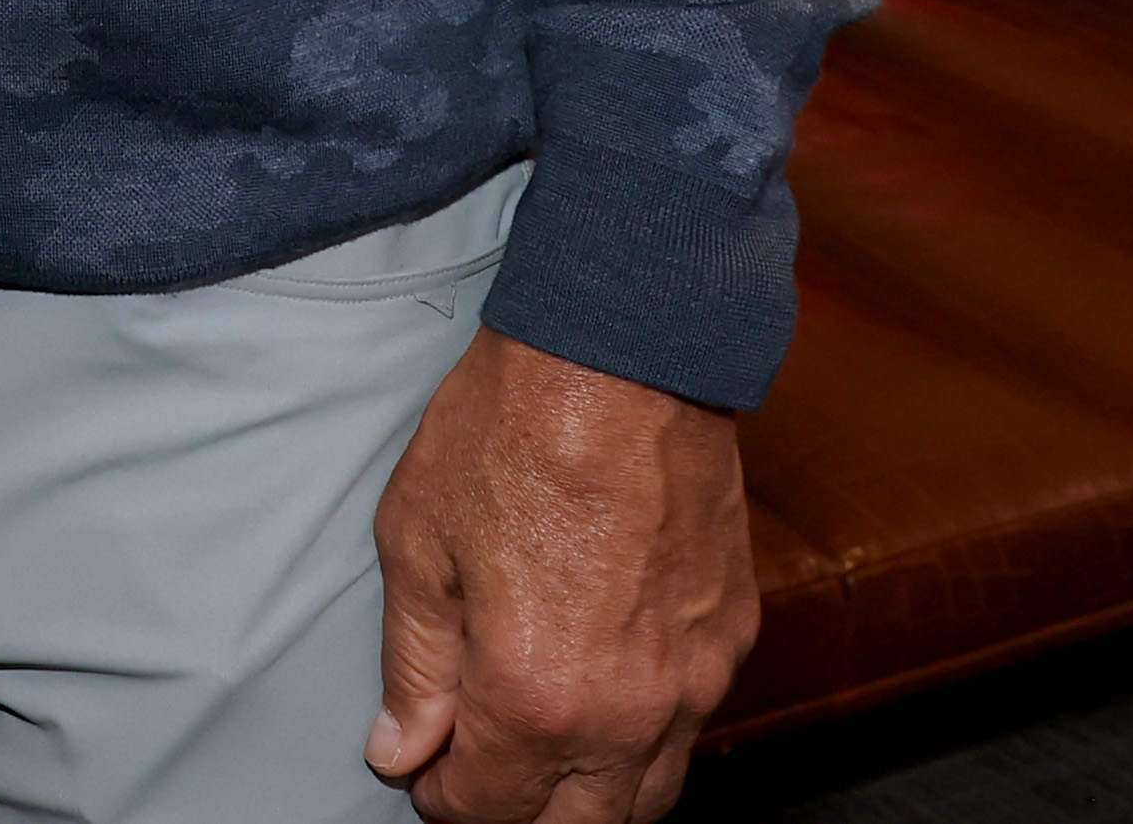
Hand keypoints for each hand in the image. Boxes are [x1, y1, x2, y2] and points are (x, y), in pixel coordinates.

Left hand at [368, 329, 754, 822]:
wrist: (623, 353)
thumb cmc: (510, 432)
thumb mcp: (417, 542)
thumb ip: (413, 666)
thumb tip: (400, 751)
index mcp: (534, 697)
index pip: (483, 810)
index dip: (439, 795)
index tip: (423, 764)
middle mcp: (625, 713)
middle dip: (517, 814)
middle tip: (477, 763)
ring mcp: (692, 682)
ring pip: (647, 798)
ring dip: (590, 793)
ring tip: (541, 745)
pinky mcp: (731, 639)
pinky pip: (691, 729)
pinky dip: (647, 737)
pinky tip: (606, 689)